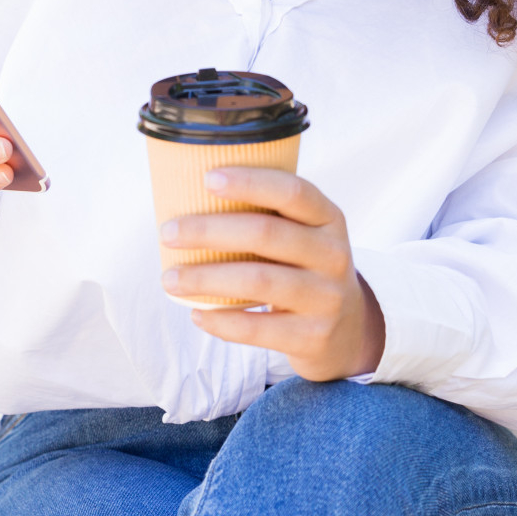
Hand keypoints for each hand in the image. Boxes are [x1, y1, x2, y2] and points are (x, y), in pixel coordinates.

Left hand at [158, 167, 386, 380]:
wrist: (349, 332)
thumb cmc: (304, 269)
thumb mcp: (304, 236)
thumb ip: (267, 214)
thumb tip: (187, 193)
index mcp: (329, 219)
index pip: (293, 192)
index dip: (251, 182)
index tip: (207, 178)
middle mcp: (334, 255)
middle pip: (266, 234)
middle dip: (209, 230)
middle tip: (167, 233)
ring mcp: (327, 298)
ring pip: (258, 281)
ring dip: (205, 279)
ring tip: (170, 279)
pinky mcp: (314, 337)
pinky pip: (259, 328)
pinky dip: (221, 321)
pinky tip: (196, 314)